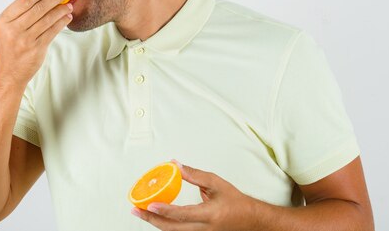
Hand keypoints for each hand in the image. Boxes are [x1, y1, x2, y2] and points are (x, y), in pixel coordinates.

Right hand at [0, 0, 72, 85]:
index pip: (25, 0)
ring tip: (69, 3)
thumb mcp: (9, 26)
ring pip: (48, 19)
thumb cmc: (11, 44)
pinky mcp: (37, 49)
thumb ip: (22, 11)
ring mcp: (25, 40)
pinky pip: (52, 31)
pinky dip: (61, 22)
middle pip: (39, 8)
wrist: (9, 71)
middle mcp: (14, 29)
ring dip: (61, 9)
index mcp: (6, 19)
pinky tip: (67, 17)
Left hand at [132, 160, 256, 230]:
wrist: (252, 221)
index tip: (150, 203)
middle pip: (173, 229)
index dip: (165, 210)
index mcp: (210, 216)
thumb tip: (176, 165)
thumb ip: (195, 175)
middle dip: (151, 219)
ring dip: (156, 223)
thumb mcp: (217, 183)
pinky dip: (166, 225)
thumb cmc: (236, 202)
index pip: (183, 214)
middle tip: (136, 209)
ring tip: (141, 212)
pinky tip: (156, 217)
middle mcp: (205, 230)